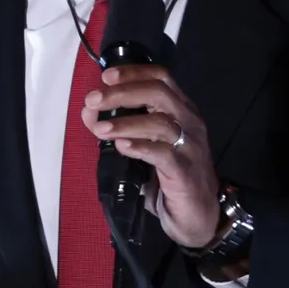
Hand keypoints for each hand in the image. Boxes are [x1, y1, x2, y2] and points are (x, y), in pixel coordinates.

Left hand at [82, 64, 220, 247]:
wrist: (199, 214)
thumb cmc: (171, 176)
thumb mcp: (147, 145)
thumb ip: (121, 127)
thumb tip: (89, 112)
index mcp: (182, 110)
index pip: (161, 77)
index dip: (133, 73)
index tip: (106, 77)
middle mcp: (189, 122)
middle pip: (158, 93)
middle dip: (122, 93)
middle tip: (94, 100)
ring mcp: (190, 146)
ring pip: (159, 123)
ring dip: (125, 123)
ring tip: (100, 129)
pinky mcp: (185, 171)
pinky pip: (163, 154)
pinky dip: (140, 147)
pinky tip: (121, 147)